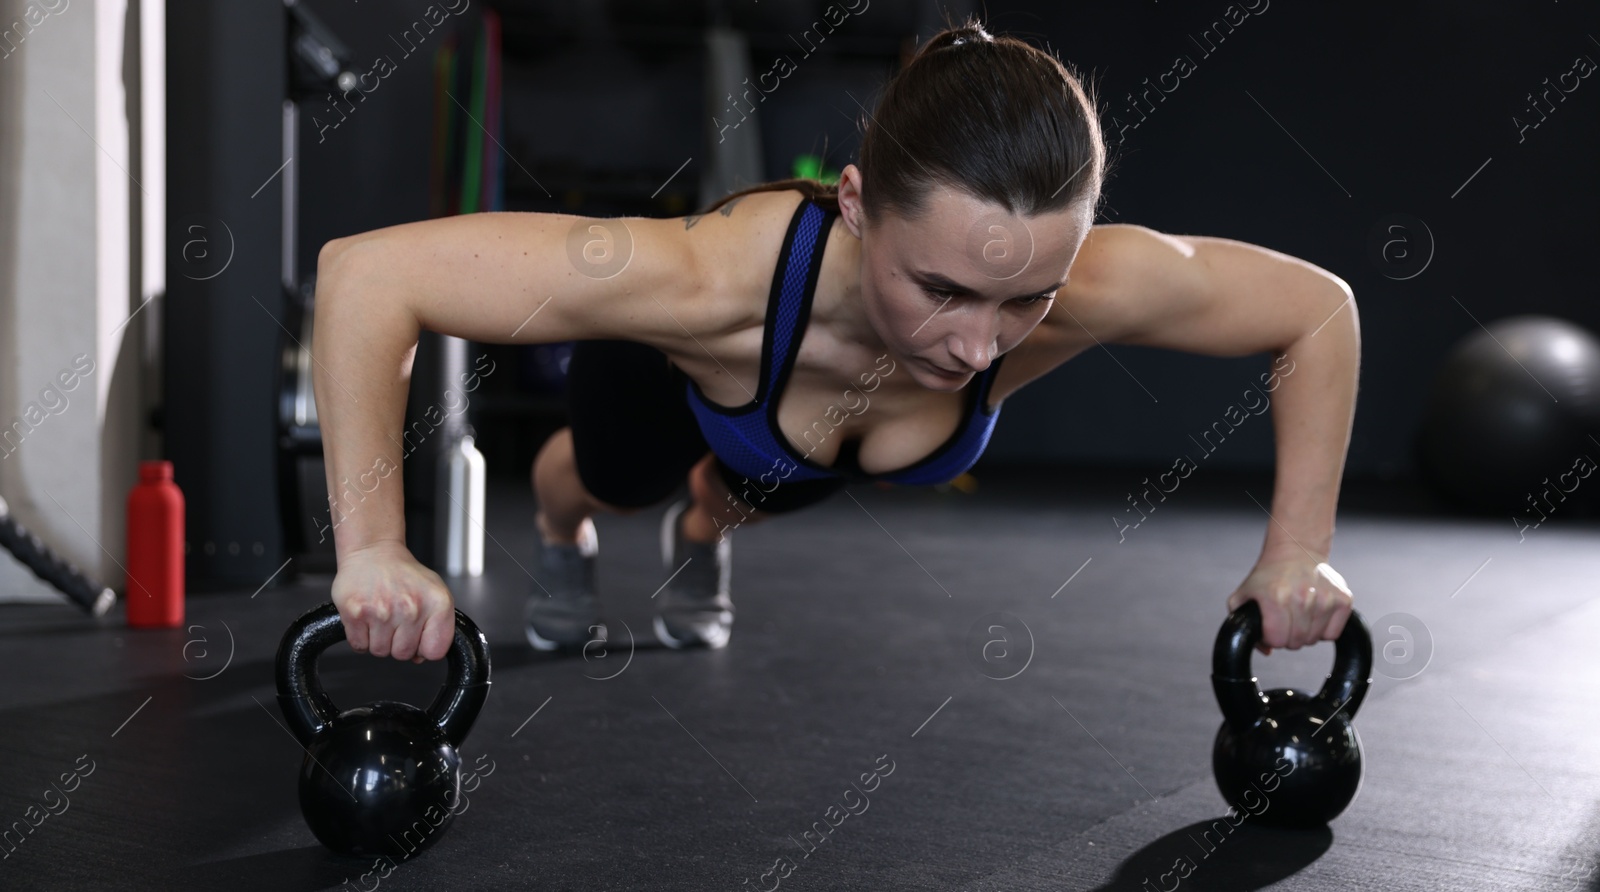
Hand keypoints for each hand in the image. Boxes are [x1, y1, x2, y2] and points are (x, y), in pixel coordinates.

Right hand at [331, 539, 455, 661]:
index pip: (435, 651)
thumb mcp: (434, 593)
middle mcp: (411, 607)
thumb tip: (420, 657)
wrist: (373, 552)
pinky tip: (367, 618)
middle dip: (397, 642)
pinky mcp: (355, 613)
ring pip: (380, 652)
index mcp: (437, 603)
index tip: (418, 636)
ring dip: (378, 639)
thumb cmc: (404, 574)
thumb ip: (436, 627)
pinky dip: (361, 637)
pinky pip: (359, 646)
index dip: (424, 647)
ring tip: (381, 616)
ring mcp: (382, 611)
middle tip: (394, 620)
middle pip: (403, 654)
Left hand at [1226, 557, 1352, 654]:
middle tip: (1285, 620)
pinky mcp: (1344, 599)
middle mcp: (1302, 598)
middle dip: (1287, 637)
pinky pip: (1333, 634)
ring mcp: (1325, 599)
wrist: (1296, 550)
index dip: (1271, 637)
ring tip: (1298, 613)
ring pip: (1314, 640)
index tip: (1270, 625)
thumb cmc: (1269, 576)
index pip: (1276, 640)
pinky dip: (1323, 629)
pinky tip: (1314, 613)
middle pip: (1296, 643)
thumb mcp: (1243, 595)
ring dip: (1305, 633)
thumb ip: (1243, 626)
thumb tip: (1267, 650)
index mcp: (1275, 598)